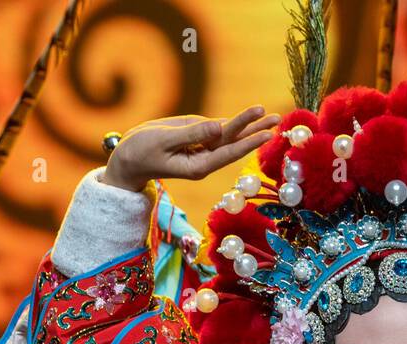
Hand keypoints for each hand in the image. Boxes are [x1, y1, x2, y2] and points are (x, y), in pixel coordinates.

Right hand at [102, 104, 281, 191]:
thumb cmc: (141, 151)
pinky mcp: (197, 138)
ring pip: (229, 134)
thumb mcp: (164, 141)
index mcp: (198, 166)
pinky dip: (234, 123)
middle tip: (277, 119)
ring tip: (270, 113)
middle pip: (234, 142)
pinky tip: (251, 117)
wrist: (128, 158)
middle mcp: (205, 159)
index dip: (248, 142)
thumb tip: (219, 126)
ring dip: (248, 124)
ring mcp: (202, 149)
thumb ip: (192, 133)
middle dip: (255, 130)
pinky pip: (218, 129)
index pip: (228, 152)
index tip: (266, 134)